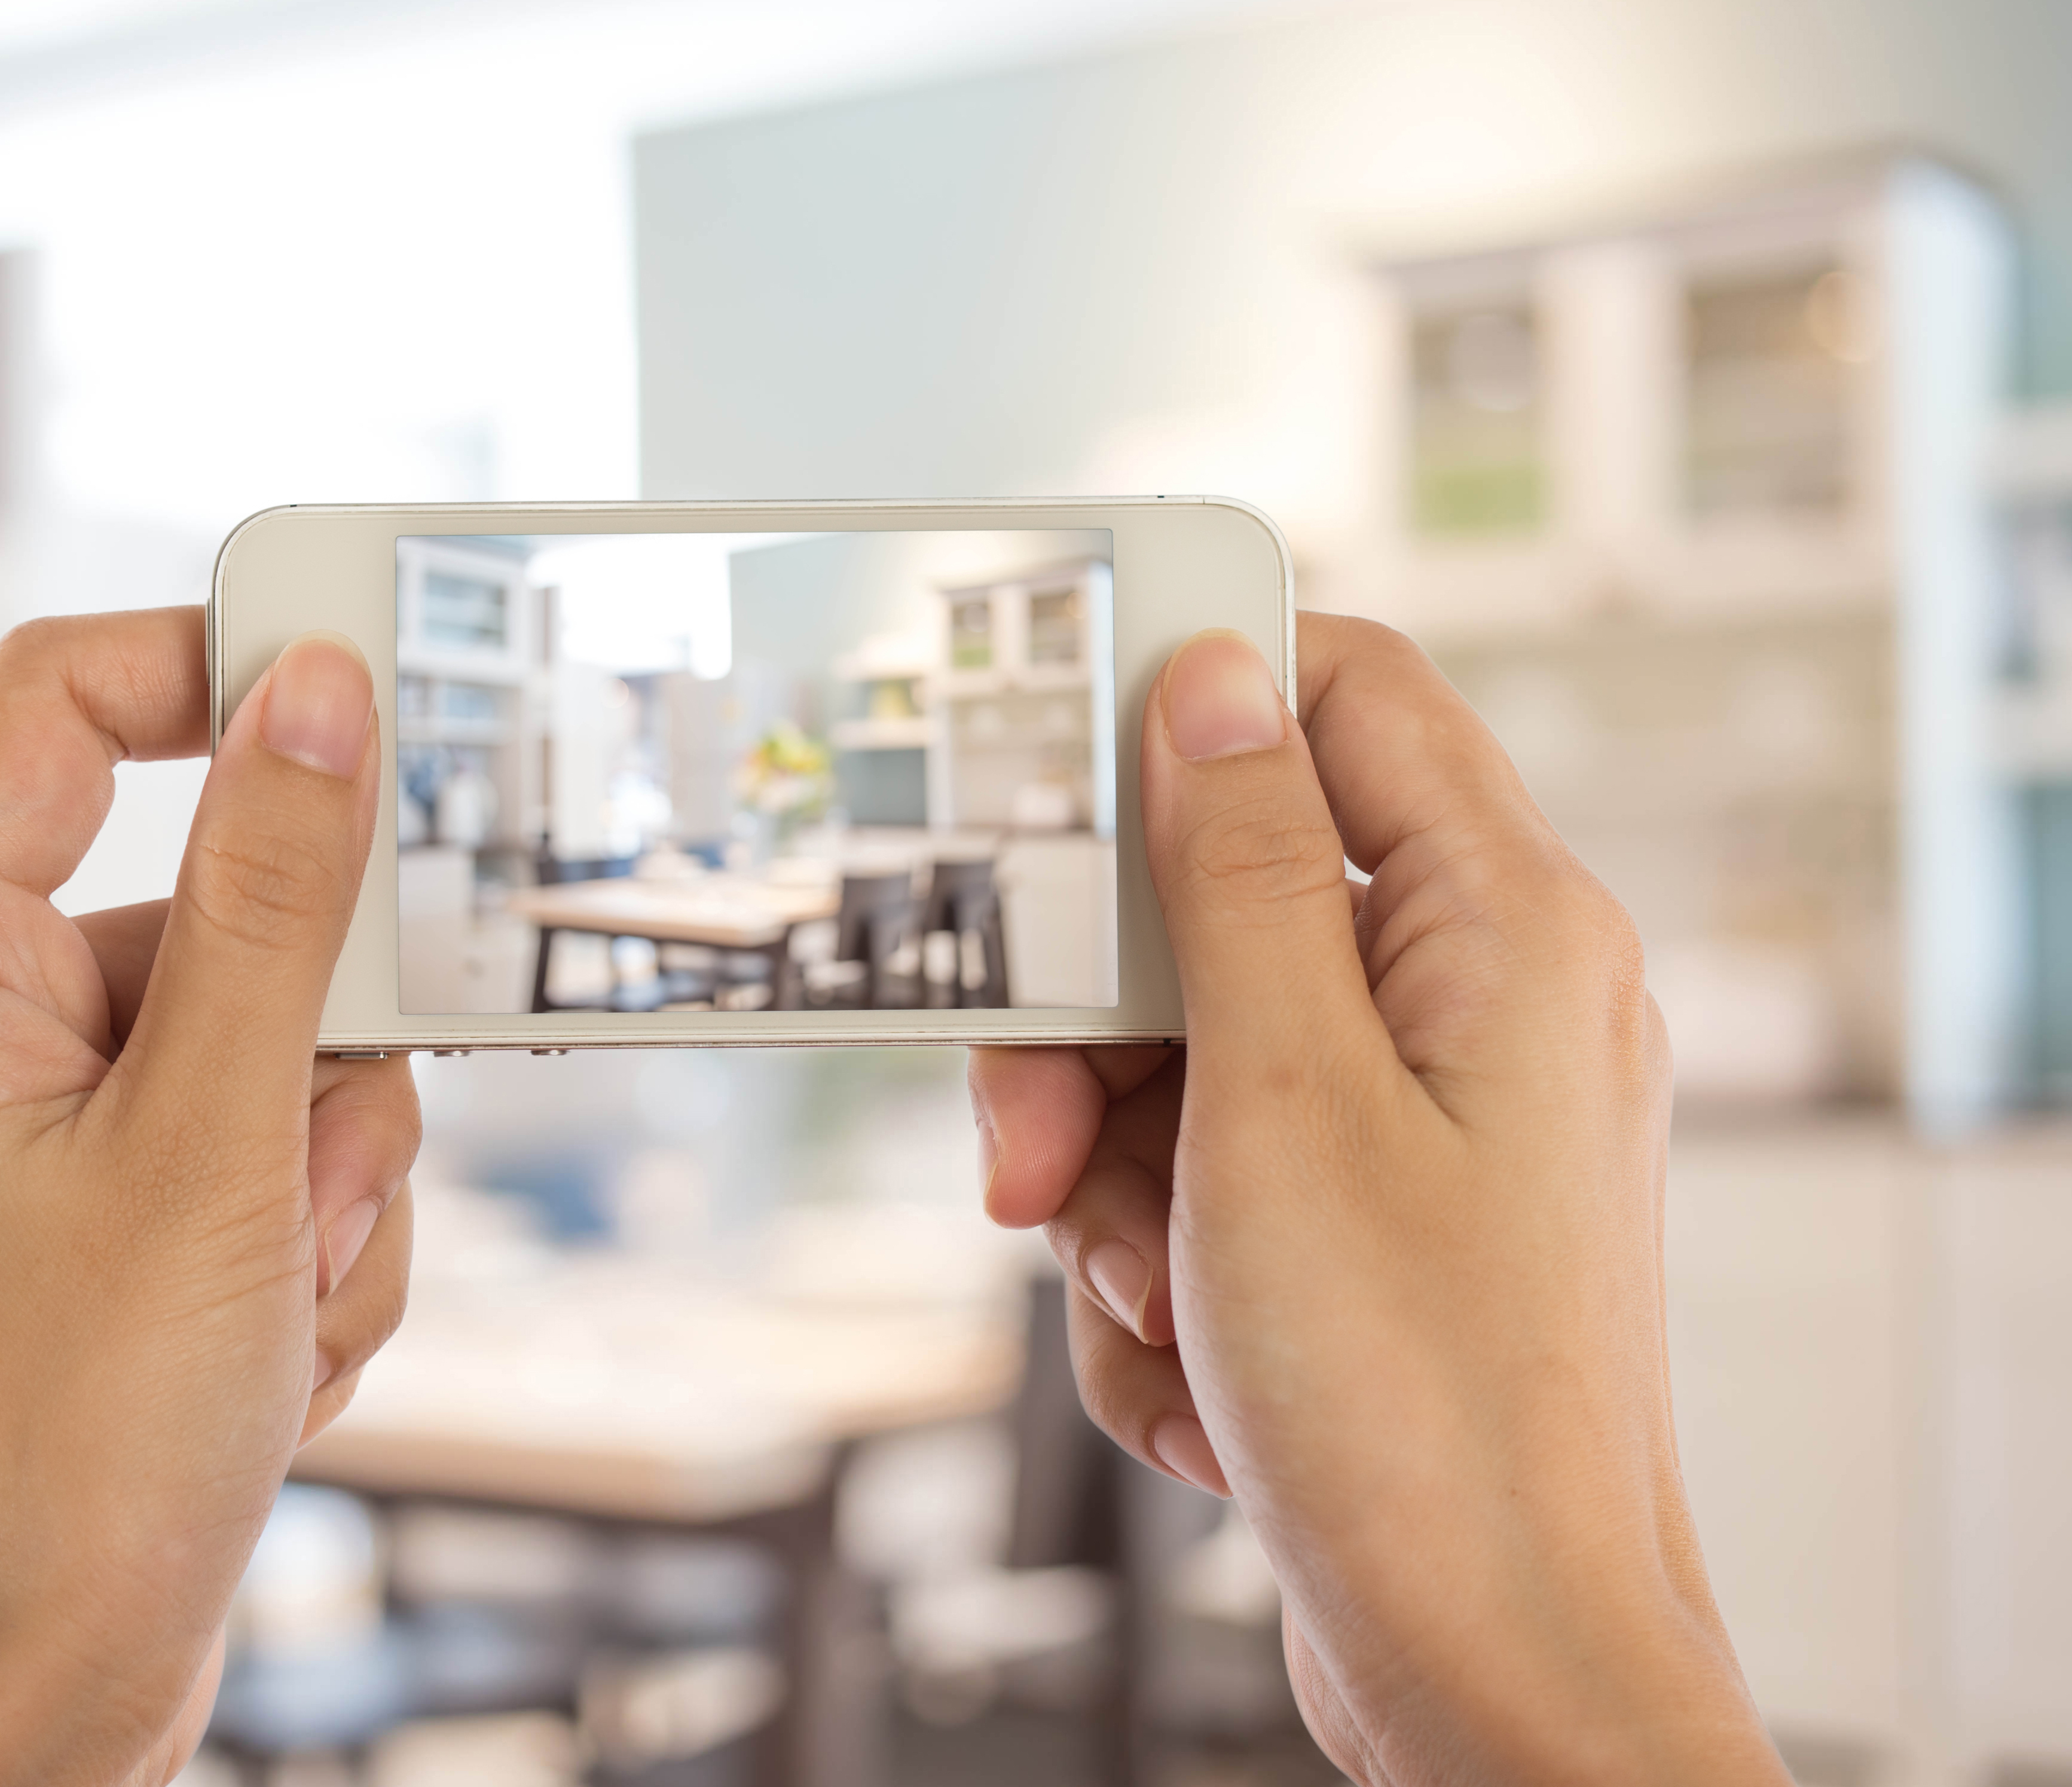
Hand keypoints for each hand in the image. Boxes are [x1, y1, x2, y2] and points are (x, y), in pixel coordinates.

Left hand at [0, 610, 418, 1786]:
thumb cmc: (63, 1443)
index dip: (214, 665)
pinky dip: (312, 1246)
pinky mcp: (117, 1214)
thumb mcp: (211, 1138)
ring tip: (266, 1301)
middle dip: (319, 1044)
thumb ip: (278, 897)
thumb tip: (321, 698)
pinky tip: (264, 1354)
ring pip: (283, 1042)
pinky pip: (278, 1149)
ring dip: (327, 1177)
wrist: (24, 1682)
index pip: (62, 699)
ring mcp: (50, 1127)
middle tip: (307, 1157)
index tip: (368, 695)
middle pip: (220, 897)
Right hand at [972, 618, 1787, 1783]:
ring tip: (1160, 1303)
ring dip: (1117, 1188)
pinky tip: (1202, 1381)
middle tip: (1036, 1149)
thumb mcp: (1283, 1096)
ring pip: (1186, 1062)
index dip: (1191, 699)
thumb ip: (1237, 867)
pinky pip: (1207, 1187)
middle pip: (1221, 907)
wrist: (1491, 1668)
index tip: (1048, 757)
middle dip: (1098, 1039)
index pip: (1346, 696)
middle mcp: (1480, 1009)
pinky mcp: (1371, 1235)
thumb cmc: (1422, 1404)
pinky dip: (1164, 1278)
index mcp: (1504, 929)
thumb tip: (1210, 679)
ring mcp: (1427, 1129)